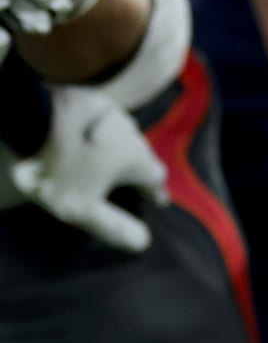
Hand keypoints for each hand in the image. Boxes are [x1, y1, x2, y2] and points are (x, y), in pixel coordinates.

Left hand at [10, 84, 167, 252]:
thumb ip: (112, 225)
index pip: (157, 179)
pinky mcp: (91, 100)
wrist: (34, 117)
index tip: (158, 201)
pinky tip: (86, 138)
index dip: (157, 191)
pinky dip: (99, 133)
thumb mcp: (82, 207)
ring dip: (120, 148)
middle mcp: (133, 135)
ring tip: (107, 161)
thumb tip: (142, 242)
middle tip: (130, 182)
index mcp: (136, 160)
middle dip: (139, 169)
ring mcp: (113, 114)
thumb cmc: (60, 167)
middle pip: (143, 155)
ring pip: (123, 135)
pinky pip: (102, 121)